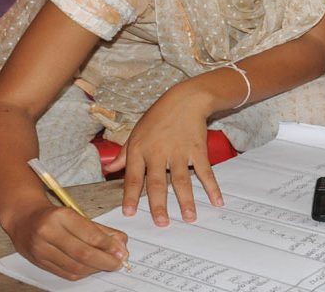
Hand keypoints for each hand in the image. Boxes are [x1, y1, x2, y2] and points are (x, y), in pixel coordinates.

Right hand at [5, 202, 128, 279]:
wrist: (23, 218)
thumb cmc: (54, 215)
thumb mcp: (76, 215)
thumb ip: (100, 229)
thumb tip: (121, 244)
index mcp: (60, 216)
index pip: (89, 234)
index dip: (108, 246)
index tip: (121, 251)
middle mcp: (48, 232)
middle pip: (82, 253)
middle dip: (105, 261)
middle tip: (118, 263)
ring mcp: (41, 249)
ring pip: (75, 267)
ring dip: (95, 269)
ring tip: (107, 265)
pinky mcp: (39, 262)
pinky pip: (66, 273)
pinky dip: (83, 273)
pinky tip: (92, 268)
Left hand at [106, 86, 224, 226]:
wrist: (185, 99)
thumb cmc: (157, 117)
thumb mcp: (135, 133)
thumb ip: (123, 154)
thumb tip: (107, 169)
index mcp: (140, 149)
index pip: (133, 177)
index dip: (130, 196)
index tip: (129, 214)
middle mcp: (158, 152)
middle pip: (158, 183)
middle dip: (159, 205)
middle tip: (162, 223)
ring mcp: (179, 151)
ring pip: (181, 180)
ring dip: (186, 200)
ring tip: (190, 218)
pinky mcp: (197, 149)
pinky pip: (205, 171)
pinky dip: (212, 187)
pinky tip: (217, 201)